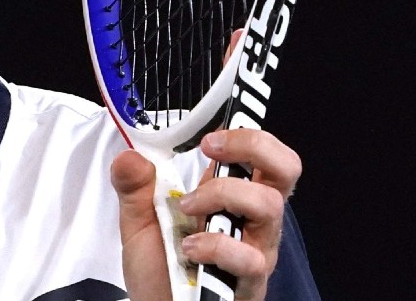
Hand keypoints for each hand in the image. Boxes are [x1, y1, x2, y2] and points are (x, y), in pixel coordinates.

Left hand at [111, 129, 301, 300]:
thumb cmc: (160, 271)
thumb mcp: (138, 223)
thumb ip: (134, 189)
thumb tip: (130, 156)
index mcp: (231, 197)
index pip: (263, 156)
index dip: (250, 134)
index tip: (211, 135)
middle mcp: (252, 220)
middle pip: (286, 169)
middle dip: (253, 147)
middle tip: (212, 151)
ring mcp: (256, 250)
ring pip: (268, 205)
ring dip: (222, 195)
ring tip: (188, 209)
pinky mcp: (250, 282)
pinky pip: (249, 257)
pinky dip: (217, 246)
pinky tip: (191, 250)